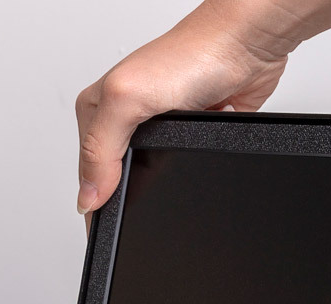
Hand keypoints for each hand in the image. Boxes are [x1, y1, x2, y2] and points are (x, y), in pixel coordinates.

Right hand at [75, 1, 290, 223]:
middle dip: (132, 194)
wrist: (243, 50)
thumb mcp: (126, 98)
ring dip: (163, 185)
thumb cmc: (189, 56)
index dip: (96, 203)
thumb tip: (88, 195)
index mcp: (98, 111)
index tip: (107, 228)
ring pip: (153, 182)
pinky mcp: (190, 140)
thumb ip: (100, 148)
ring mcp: (160, 132)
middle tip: (144, 198)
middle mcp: (125, 121)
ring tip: (171, 176)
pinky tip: (193, 168)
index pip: (87, 173)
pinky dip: (190, 176)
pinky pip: (184, 175)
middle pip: (119, 181)